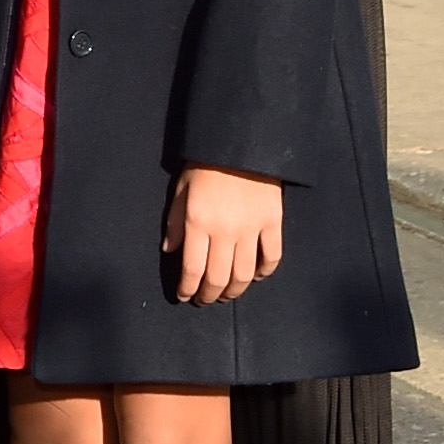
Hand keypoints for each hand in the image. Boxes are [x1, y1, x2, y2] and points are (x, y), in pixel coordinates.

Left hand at [164, 164, 281, 302]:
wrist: (240, 144)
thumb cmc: (205, 165)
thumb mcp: (180, 190)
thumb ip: (175, 222)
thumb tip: (171, 250)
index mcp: (197, 223)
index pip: (192, 269)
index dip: (188, 288)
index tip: (185, 296)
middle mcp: (224, 231)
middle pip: (218, 277)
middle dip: (209, 295)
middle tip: (205, 300)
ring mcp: (251, 229)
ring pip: (244, 274)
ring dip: (234, 290)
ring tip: (227, 295)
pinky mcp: (272, 223)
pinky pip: (271, 256)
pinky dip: (264, 271)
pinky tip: (256, 276)